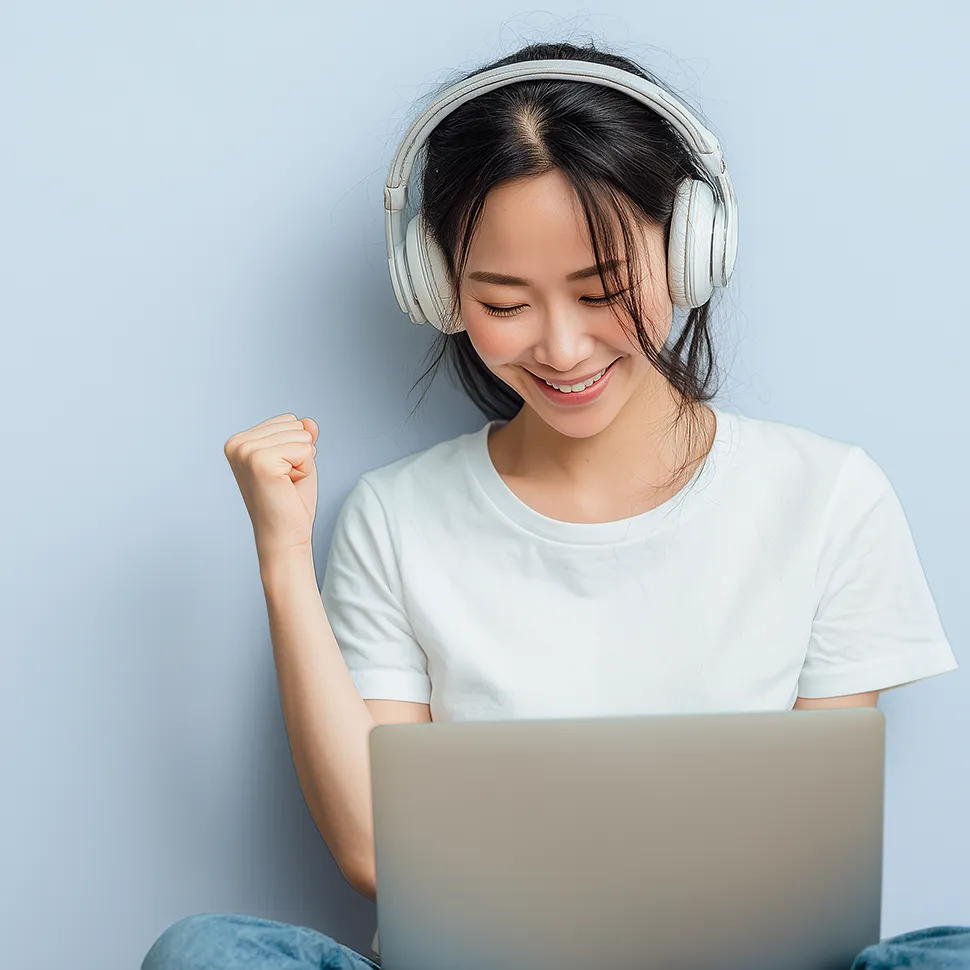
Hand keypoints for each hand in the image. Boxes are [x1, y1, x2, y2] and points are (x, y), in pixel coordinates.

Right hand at [224, 413, 319, 558]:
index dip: (295, 448)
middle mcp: (237, 443)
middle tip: (285, 481)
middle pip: (294, 424)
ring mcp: (246, 451)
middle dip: (300, 454)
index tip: (282, 473)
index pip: (288, 420)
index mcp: (239, 441)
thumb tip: (309, 421)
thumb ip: (301, 438)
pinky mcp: (260, 461)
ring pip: (300, 435)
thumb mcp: (298, 462)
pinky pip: (304, 449)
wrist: (285, 535)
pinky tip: (287, 485)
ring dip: (302, 462)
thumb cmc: (290, 502)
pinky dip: (304, 469)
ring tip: (285, 484)